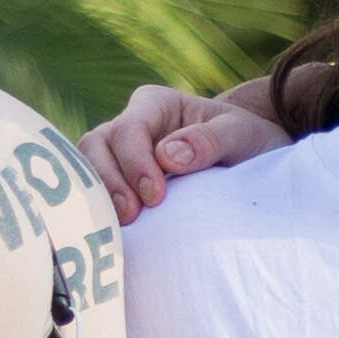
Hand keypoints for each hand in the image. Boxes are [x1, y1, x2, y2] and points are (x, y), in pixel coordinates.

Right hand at [87, 77, 295, 217]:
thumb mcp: (241, 135)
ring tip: (123, 225)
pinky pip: (96, 192)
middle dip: (109, 181)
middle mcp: (131, 125)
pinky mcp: (120, 182)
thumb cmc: (246, 140)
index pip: (128, 129)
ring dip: (99, 197)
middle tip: (132, 215)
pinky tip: (116, 232)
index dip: (135, 162)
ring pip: (86, 167)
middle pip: (96, 146)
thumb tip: (167, 156)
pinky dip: (101, 210)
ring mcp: (120, 154)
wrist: (251, 161)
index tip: (155, 196)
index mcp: (156, 104)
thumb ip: (209, 140)